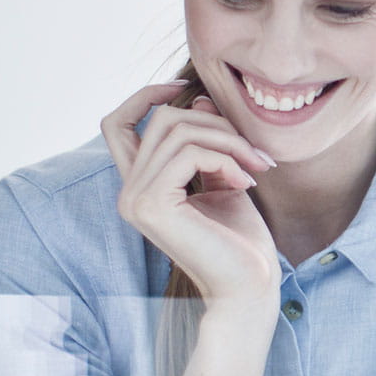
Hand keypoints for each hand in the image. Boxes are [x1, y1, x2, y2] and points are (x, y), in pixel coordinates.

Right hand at [101, 83, 281, 305]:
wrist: (250, 287)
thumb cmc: (241, 241)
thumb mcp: (225, 179)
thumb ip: (206, 143)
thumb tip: (198, 99)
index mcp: (140, 186)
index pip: (117, 124)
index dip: (146, 96)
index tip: (187, 88)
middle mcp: (128, 192)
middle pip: (160, 120)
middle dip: (215, 124)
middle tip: (255, 152)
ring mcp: (135, 199)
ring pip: (178, 132)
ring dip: (228, 141)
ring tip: (258, 166)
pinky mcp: (152, 205)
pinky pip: (189, 153)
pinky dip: (226, 158)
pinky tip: (248, 182)